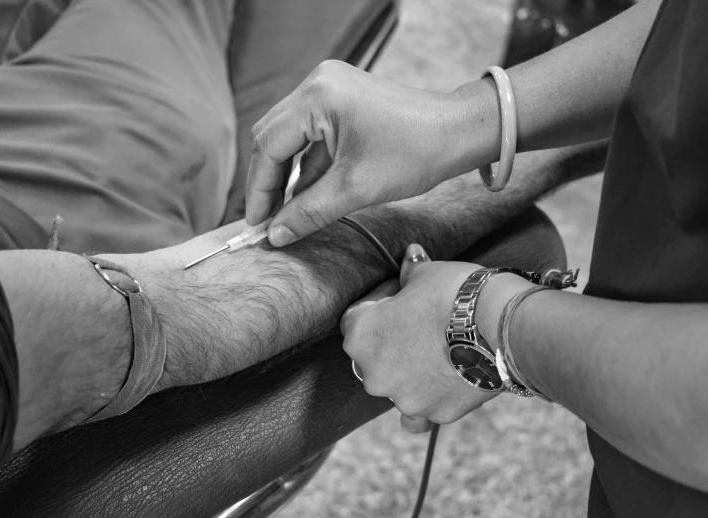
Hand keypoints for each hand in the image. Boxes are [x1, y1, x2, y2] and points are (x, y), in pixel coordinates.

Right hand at [246, 60, 487, 246]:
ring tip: (286, 214)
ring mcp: (330, 88)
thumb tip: (275, 235)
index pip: (268, 146)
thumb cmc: (416, 152)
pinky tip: (307, 195)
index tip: (257, 224)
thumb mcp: (356, 190)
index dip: (259, 189)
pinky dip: (308, 165)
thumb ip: (308, 212)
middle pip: (272, 137)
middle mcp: (318, 83)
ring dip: (288, 176)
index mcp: (317, 97)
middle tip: (267, 221)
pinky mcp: (342, 99)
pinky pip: (312, 134)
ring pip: (290, 137)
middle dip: (268, 181)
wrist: (460, 132)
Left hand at [341, 245, 498, 425]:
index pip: (356, 317)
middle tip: (419, 322)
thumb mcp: (426, 273)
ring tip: (437, 351)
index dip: (379, 302)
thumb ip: (410, 272)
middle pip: (373, 355)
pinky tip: (433, 391)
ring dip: (408, 371)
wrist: (500, 325)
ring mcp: (402, 398)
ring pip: (396, 385)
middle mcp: (372, 373)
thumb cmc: (456, 293)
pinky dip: (424, 403)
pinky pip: (419, 415)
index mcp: (360, 335)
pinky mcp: (434, 413)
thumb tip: (410, 257)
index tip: (400, 294)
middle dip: (392, 339)